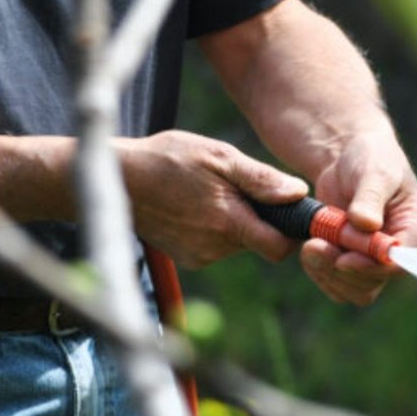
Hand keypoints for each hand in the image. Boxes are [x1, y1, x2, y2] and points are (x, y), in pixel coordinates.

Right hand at [118, 130, 307, 267]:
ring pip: (238, 242)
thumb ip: (261, 179)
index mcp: (229, 223)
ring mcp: (200, 255)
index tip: (289, 212)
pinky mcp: (187, 258)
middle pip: (259, 241)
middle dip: (258, 218)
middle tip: (237, 187)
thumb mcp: (218, 157)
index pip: (279, 248)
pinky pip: (217, 245)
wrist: (118, 179)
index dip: (290, 232)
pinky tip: (195, 205)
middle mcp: (216, 248)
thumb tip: (298, 194)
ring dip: (235, 221)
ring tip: (209, 192)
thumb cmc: (169, 159)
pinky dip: (215, 228)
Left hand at [300, 128, 416, 304]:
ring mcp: (369, 258)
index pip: (400, 263)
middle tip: (315, 246)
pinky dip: (319, 271)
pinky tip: (307, 249)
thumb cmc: (369, 156)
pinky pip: (335, 282)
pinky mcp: (348, 259)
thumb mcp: (374, 171)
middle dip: (343, 271)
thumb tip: (366, 225)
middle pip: (374, 282)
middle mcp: (394, 249)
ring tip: (309, 246)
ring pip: (353, 289)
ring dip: (328, 274)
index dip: (372, 267)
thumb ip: (370, 198)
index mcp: (412, 227)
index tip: (344, 259)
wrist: (345, 154)